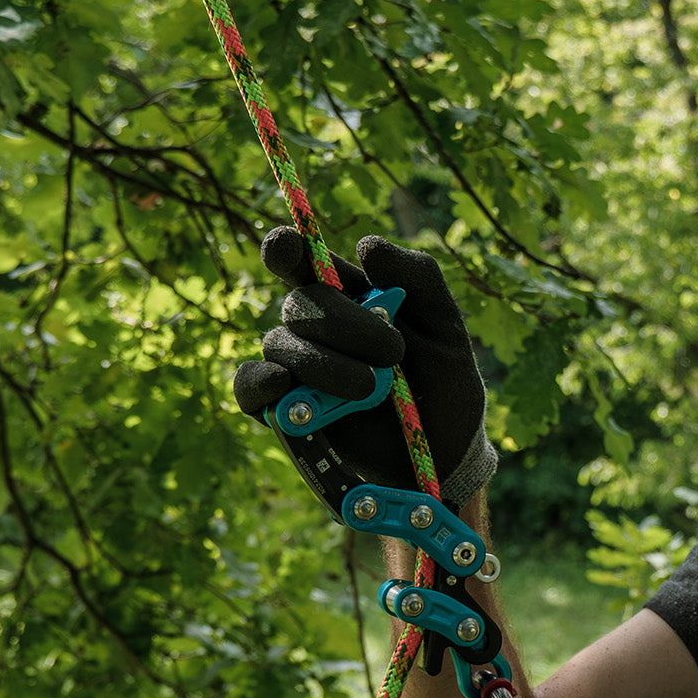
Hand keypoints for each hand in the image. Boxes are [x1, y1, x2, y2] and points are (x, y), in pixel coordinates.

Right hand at [233, 228, 496, 508]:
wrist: (444, 452)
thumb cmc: (444, 383)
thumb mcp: (446, 325)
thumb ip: (419, 277)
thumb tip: (366, 245)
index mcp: (349, 296)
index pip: (302, 260)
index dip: (287, 248)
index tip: (286, 245)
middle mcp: (315, 328)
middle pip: (300, 304)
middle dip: (344, 322)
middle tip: (393, 351)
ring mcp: (297, 369)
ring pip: (281, 345)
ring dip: (326, 363)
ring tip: (371, 389)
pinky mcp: (284, 410)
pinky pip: (250, 387)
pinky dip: (261, 383)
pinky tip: (285, 387)